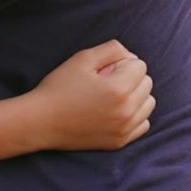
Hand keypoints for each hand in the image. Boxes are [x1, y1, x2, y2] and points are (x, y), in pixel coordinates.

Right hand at [27, 40, 154, 150]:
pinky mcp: (120, 141)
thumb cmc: (59, 87)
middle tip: (106, 80)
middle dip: (130, 77)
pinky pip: (143, 123)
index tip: (104, 68)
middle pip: (147, 83)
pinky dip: (135, 114)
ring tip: (112, 95)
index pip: (140, 66)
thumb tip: (131, 56)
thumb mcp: (82, 58)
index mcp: (118, 89)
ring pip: (148, 103)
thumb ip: (111, 49)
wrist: (42, 122)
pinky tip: (115, 110)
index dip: (122, 62)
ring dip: (136, 95)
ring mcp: (125, 128)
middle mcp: (126, 111)